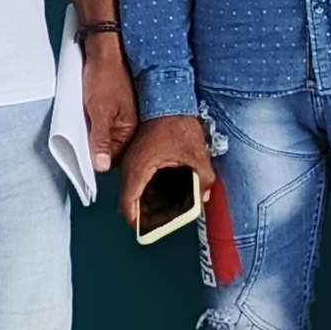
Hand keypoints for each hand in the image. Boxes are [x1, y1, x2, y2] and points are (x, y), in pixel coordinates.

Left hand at [82, 45, 136, 171]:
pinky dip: (98, 120)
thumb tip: (100, 165)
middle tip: (85, 132)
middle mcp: (133, 126)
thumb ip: (100, 140)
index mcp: (132, 130)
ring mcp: (127, 117)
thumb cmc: (106, 75)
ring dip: (96, 132)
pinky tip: (91, 111)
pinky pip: (108, 122)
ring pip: (109, 135)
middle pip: (112, 148)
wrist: (106, 49)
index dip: (96, 157)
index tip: (84, 152)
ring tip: (88, 118)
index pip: (114, 159)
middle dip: (96, 144)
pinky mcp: (120, 108)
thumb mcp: (98, 111)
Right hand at [118, 112, 214, 229]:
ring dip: (145, 201)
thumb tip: (203, 196)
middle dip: (143, 215)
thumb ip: (202, 180)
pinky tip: (165, 191)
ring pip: (133, 189)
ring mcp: (132, 159)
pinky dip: (147, 188)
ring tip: (165, 209)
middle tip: (159, 224)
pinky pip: (138, 178)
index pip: (127, 204)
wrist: (169, 99)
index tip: (145, 231)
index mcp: (140, 169)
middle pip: (129, 200)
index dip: (135, 222)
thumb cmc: (177, 123)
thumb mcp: (196, 156)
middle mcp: (131, 165)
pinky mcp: (138, 155)